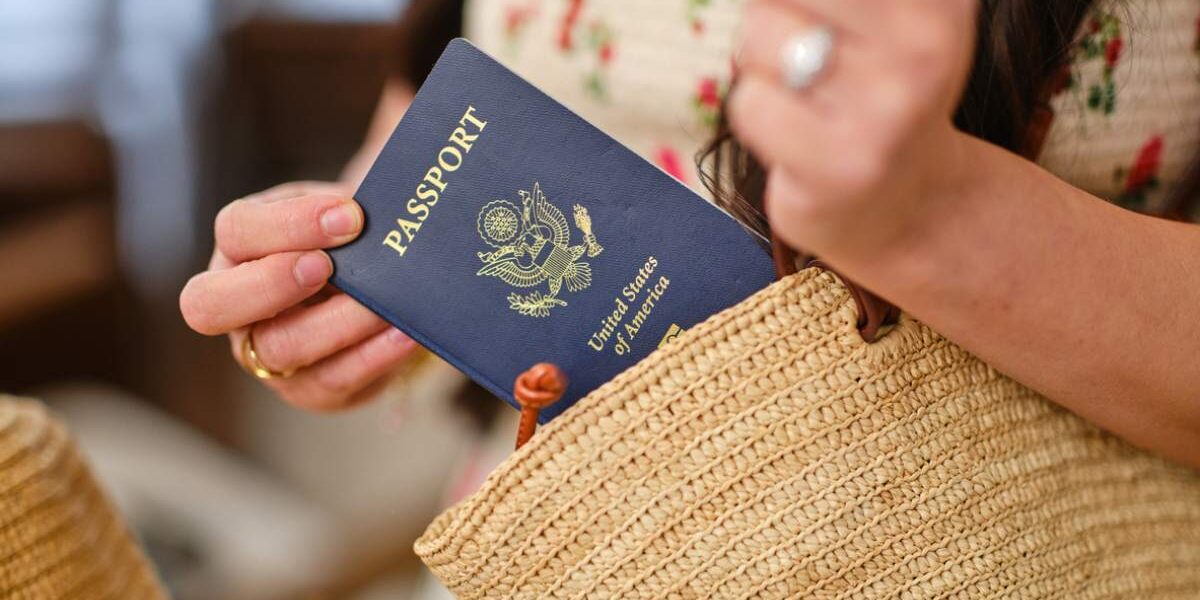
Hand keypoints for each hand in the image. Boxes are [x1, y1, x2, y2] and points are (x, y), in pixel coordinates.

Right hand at [180, 181, 418, 410]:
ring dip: (338, 323)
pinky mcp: (309, 390)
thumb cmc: (347, 245)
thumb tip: (362, 214)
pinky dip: (373, 356)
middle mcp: (236, 308)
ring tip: (385, 306)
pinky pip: (334, 380)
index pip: (235, 230)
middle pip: (211, 305)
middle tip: (327, 266)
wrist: (377, 293)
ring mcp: (265, 356)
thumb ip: (337, 214)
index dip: (287, 224)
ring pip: (280, 347)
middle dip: (271, 283)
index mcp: (238, 250)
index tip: (347, 216)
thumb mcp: (334, 217)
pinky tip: (403, 334)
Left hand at [730, 0, 978, 265]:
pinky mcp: (842, 167)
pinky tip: (796, 139)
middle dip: (775, 17)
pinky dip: (756, 118)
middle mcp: (925, 49)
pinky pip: (750, 103)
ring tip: (805, 100)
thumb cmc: (875, 95)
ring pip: (758, 36)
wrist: (908, 206)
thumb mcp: (885, 20)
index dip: (798, 2)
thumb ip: (826, 0)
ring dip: (762, 69)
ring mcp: (886, 112)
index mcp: (938, 5)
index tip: (825, 28)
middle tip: (812, 63)